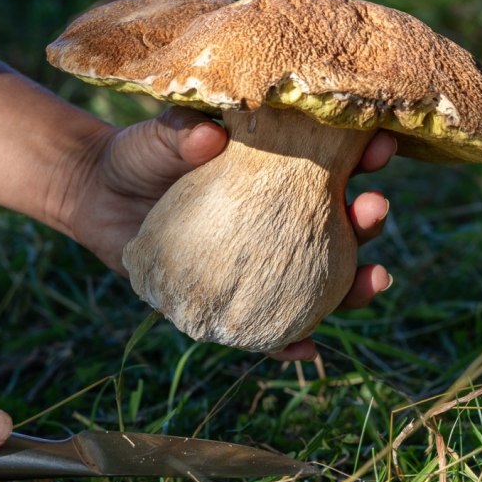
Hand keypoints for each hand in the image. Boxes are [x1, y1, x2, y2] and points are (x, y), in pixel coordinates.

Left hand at [67, 107, 394, 359]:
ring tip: (373, 279)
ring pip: (315, 278)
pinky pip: (263, 324)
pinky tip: (307, 348)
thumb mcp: (159, 138)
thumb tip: (212, 136)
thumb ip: (180, 133)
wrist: (99, 195)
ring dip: (351, 283)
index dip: (364, 156)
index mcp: (272, 171)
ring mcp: (255, 260)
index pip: (330, 163)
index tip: (382, 145)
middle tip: (373, 209)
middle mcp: (274, 217)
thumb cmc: (138, 156)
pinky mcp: (226, 295)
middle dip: (367, 219)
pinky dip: (287, 340)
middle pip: (337, 224)